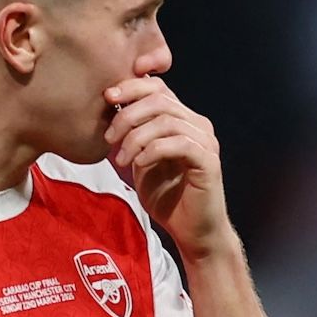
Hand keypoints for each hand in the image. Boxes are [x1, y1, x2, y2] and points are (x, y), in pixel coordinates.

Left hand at [101, 76, 234, 259]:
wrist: (192, 232)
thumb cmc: (167, 198)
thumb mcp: (141, 159)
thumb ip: (133, 134)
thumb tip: (108, 108)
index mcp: (182, 119)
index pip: (157, 86)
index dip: (131, 84)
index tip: (108, 97)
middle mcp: (197, 124)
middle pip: (159, 98)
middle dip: (127, 114)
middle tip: (109, 137)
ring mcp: (205, 141)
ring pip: (165, 120)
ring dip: (136, 137)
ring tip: (121, 159)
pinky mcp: (208, 161)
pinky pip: (177, 143)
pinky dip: (152, 150)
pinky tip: (139, 164)